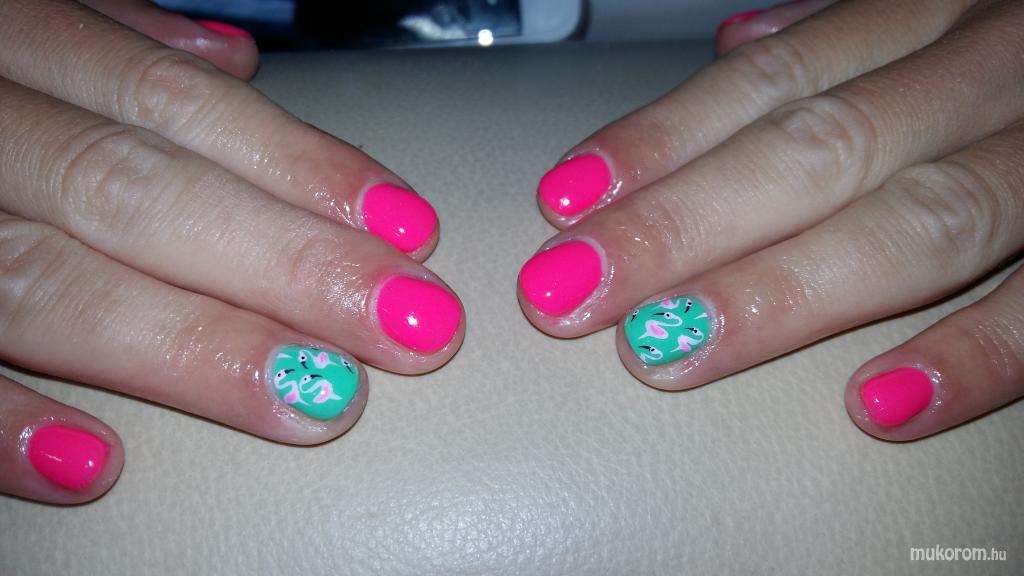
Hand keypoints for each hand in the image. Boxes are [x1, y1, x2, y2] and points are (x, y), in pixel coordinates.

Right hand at [0, 0, 462, 503]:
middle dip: (286, 263)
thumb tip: (227, 62)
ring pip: (45, 282)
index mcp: (5, 46)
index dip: (299, 166)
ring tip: (315, 399)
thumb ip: (105, 43)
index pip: (173, 107)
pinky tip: (95, 469)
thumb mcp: (9, 25)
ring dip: (190, 349)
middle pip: (138, 194)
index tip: (409, 230)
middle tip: (411, 328)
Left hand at [517, 0, 1022, 440]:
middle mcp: (999, 66)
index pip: (771, 83)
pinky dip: (978, 354)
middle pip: (813, 152)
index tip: (565, 206)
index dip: (660, 144)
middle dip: (681, 227)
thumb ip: (855, 37)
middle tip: (570, 294)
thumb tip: (741, 45)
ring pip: (916, 218)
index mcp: (939, 18)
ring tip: (670, 348)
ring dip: (782, 292)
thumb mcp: (951, 12)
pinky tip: (878, 405)